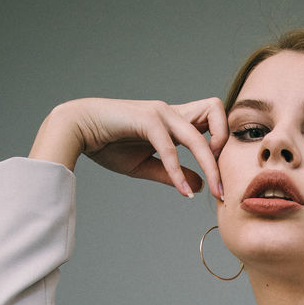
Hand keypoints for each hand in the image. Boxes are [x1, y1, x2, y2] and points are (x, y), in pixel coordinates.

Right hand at [29, 97, 226, 198]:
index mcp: (174, 120)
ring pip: (198, 136)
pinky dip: (178, 172)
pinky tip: (183, 192)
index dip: (222, 143)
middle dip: (227, 149)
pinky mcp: (147, 119)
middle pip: (216, 114)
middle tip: (223, 183)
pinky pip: (170, 149)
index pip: (213, 120)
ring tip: (216, 192)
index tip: (217, 175)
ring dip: (211, 166)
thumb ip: (172, 174)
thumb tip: (201, 185)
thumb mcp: (145, 165)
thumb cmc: (108, 144)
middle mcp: (172, 112)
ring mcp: (160, 113)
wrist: (77, 129)